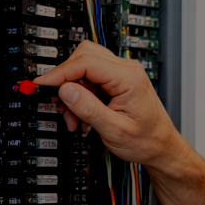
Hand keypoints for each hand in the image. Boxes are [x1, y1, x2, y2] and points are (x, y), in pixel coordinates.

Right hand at [33, 41, 186, 171]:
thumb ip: (88, 108)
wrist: (162, 148)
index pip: (85, 62)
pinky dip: (81, 97)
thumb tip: (65, 89)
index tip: (42, 85)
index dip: (60, 73)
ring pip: (84, 68)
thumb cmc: (147, 141)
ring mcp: (123, 74)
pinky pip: (91, 80)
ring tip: (75, 119)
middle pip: (83, 57)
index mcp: (128, 78)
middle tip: (60, 104)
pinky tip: (83, 117)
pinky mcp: (118, 82)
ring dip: (73, 93)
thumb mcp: (114, 130)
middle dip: (66, 81)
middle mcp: (126, 70)